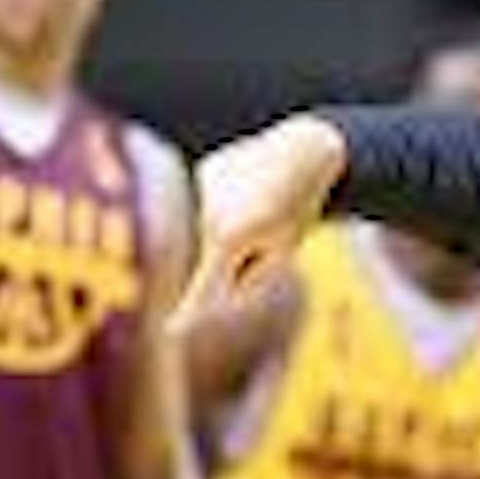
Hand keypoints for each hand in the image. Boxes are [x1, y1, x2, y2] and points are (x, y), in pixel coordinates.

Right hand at [175, 117, 346, 329]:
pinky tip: (254, 181)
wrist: (307, 147)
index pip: (207, 285)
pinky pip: (215, 199)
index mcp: (230, 238)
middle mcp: (208, 213)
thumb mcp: (282, 249)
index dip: (189, 313)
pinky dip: (232, 198)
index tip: (172, 331)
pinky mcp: (205, 170)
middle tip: (275, 225)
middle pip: (217, 254)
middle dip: (241, 254)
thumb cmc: (300, 204)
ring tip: (267, 199)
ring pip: (215, 226)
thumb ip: (248, 276)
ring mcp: (203, 188)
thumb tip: (214, 289)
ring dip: (238, 223)